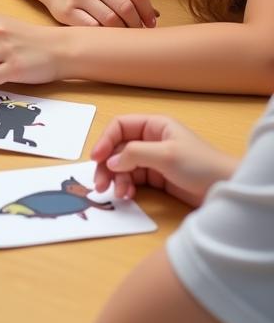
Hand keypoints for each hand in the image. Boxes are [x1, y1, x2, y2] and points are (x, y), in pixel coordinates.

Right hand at [40, 0, 158, 28]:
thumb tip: (155, 15)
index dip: (148, 11)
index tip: (151, 23)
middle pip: (125, 7)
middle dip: (136, 24)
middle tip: (138, 32)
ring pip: (110, 20)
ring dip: (122, 31)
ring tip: (124, 35)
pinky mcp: (67, 11)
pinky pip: (92, 27)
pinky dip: (103, 33)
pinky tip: (106, 35)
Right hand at [90, 115, 237, 205]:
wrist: (227, 190)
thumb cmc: (201, 166)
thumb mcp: (166, 155)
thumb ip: (135, 154)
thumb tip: (110, 162)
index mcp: (154, 126)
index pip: (119, 127)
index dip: (105, 140)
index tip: (96, 158)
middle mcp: (150, 140)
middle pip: (118, 149)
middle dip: (107, 165)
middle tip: (99, 184)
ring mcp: (153, 159)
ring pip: (123, 166)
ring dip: (116, 179)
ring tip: (118, 194)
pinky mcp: (157, 178)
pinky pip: (133, 179)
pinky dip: (127, 187)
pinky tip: (128, 196)